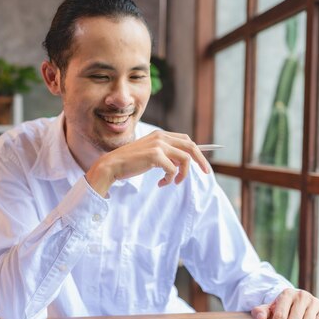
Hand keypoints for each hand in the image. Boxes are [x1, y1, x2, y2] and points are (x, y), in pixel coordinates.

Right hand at [85, 130, 210, 195]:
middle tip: (206, 173)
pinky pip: (173, 169)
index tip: (204, 164)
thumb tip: (182, 163)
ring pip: (185, 159)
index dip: (197, 151)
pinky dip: (170, 179)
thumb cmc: (130, 162)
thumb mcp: (150, 154)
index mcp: (160, 135)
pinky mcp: (155, 155)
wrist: (112, 165)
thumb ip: (165, 154)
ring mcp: (158, 145)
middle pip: (191, 146)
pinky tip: (161, 183)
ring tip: (173, 182)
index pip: (186, 139)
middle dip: (201, 160)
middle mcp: (161, 137)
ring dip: (182, 174)